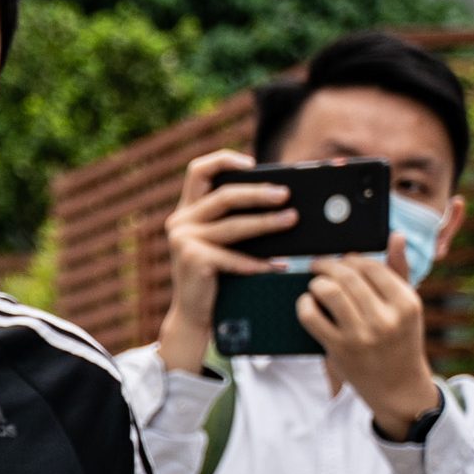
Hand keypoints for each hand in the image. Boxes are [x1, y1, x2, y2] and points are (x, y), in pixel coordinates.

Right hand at [152, 150, 295, 375]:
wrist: (194, 313)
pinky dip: (258, 263)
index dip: (225, 160)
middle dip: (258, 193)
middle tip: (286, 194)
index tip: (254, 164)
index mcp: (187, 210)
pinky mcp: (192, 261)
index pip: (198, 170)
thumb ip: (235, 218)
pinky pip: (233, 258)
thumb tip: (282, 199)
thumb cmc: (216, 274)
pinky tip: (279, 266)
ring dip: (267, 223)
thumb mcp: (222, 240)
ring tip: (292, 220)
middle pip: (224, 195)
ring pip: (233, 226)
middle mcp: (180, 221)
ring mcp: (183, 241)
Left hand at [298, 252, 440, 433]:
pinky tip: (308, 304)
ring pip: (328, 291)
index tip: (341, 259)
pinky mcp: (338, 349)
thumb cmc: (400, 338)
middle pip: (347, 275)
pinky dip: (304, 304)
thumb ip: (399, 270)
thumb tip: (396, 235)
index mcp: (406, 302)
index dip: (350, 258)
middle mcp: (386, 318)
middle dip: (327, 265)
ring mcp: (361, 335)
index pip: (371, 266)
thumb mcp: (407, 305)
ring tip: (316, 284)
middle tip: (319, 266)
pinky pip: (311, 316)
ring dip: (316, 283)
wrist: (397, 385)